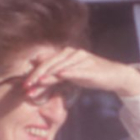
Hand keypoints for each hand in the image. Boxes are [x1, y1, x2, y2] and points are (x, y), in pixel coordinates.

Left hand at [21, 46, 139, 100]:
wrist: (115, 76)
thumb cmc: (91, 76)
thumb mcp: (71, 76)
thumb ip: (56, 76)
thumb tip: (38, 79)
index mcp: (66, 54)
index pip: (47, 63)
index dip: (35, 73)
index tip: (25, 84)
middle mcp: (72, 53)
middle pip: (51, 64)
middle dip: (37, 75)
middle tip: (27, 86)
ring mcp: (82, 59)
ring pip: (61, 67)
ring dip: (48, 76)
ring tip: (38, 83)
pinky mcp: (90, 67)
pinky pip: (77, 70)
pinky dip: (68, 72)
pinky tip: (60, 75)